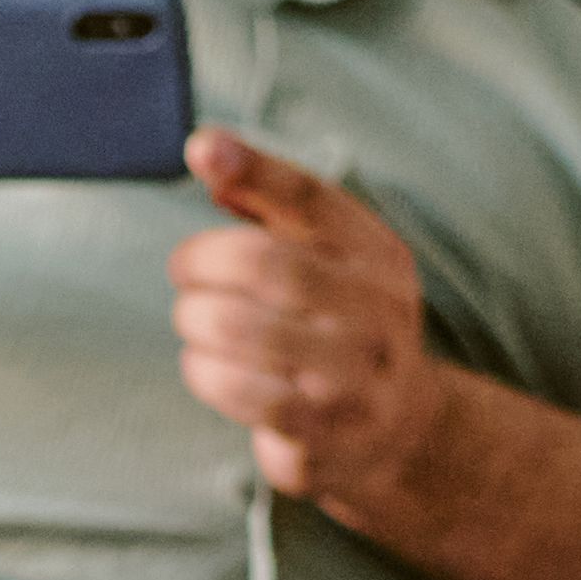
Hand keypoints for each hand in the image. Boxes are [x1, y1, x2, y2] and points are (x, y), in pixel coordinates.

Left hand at [168, 133, 451, 506]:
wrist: (398, 428)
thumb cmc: (339, 326)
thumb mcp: (323, 259)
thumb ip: (268, 205)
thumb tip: (208, 151)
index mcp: (376, 253)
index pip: (312, 198)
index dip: (254, 168)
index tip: (201, 149)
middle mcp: (376, 308)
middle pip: (269, 266)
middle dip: (204, 262)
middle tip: (182, 270)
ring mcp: (356, 374)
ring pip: (246, 331)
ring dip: (197, 320)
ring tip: (193, 320)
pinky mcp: (325, 430)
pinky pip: (244, 393)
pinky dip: (206, 372)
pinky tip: (204, 364)